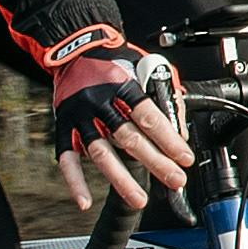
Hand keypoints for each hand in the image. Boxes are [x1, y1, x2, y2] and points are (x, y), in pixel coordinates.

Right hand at [43, 32, 189, 215]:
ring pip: (100, 153)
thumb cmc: (113, 61)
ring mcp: (79, 116)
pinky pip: (67, 158)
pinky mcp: (63, 126)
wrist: (74, 48)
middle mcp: (99, 101)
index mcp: (121, 85)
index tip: (184, 157)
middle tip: (174, 179)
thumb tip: (178, 132)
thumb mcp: (145, 68)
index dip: (168, 139)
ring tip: (139, 198)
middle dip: (155, 162)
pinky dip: (75, 181)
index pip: (148, 116)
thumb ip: (163, 97)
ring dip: (120, 179)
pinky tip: (85, 200)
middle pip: (128, 138)